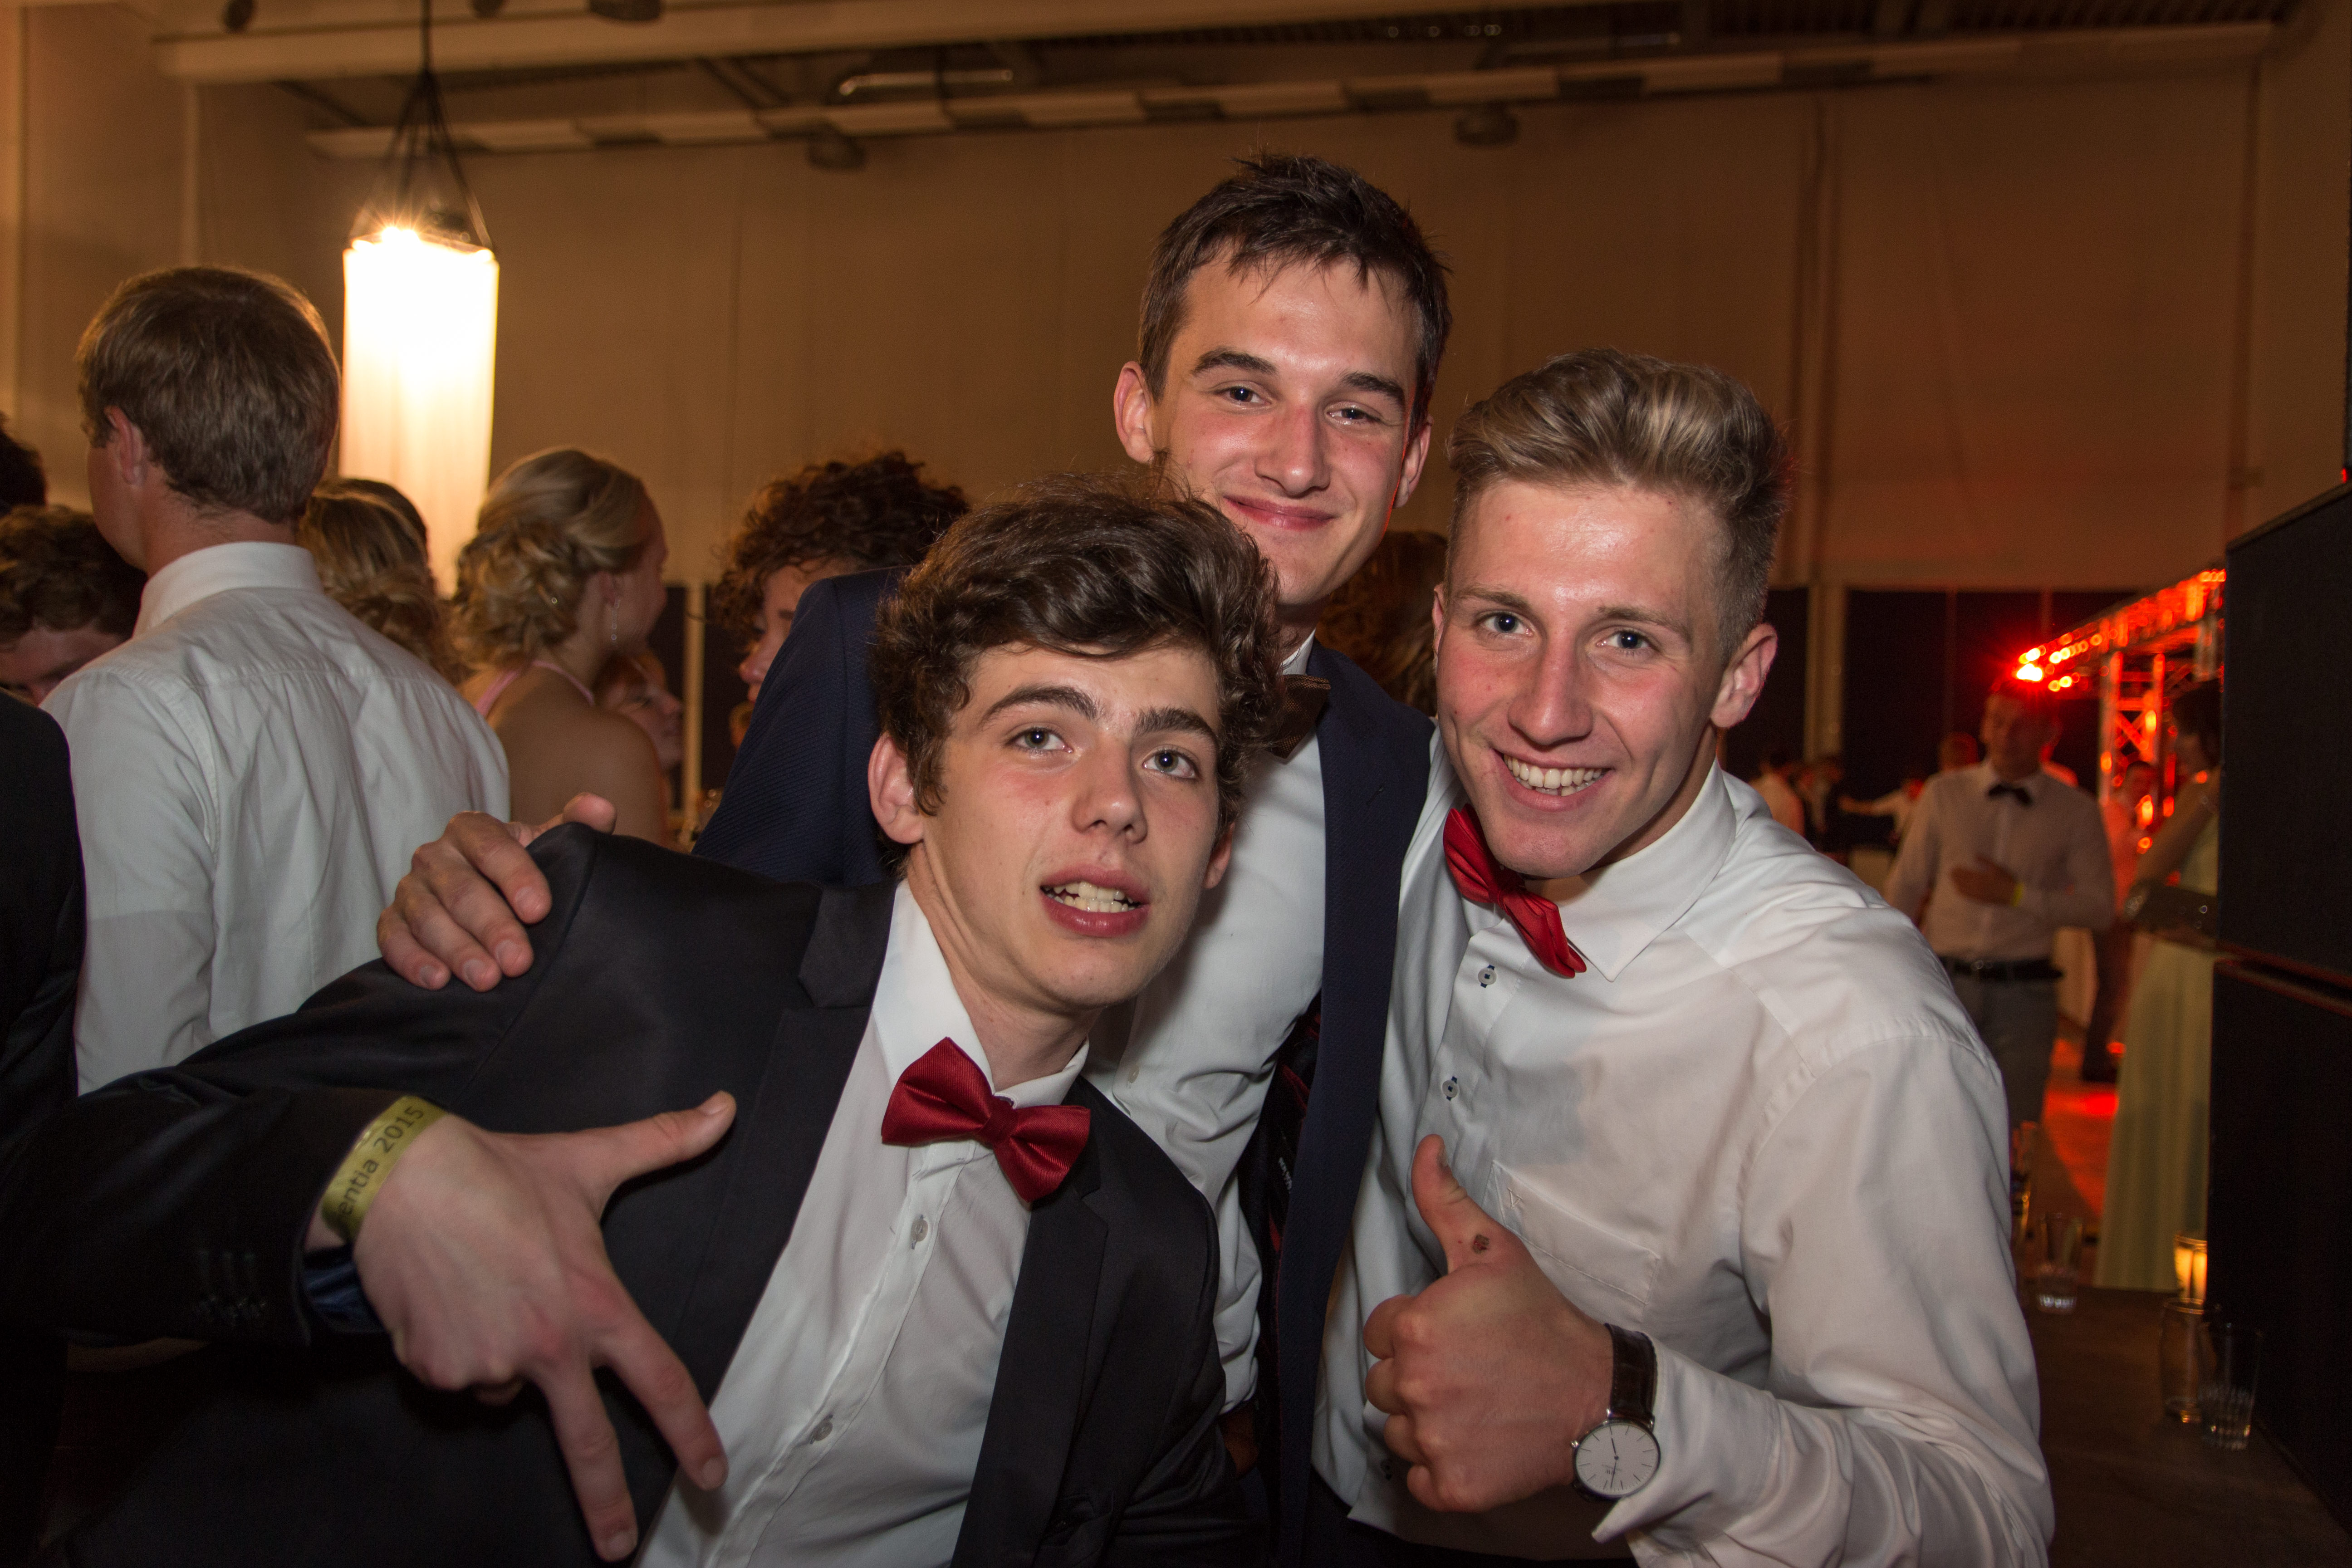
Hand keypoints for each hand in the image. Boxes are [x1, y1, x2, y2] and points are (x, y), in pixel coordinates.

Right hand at [313, 1094, 735, 1560]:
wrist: (400, 1179)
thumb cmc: (499, 1171)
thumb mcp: (588, 1159)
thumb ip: (663, 1142)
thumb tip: (724, 1107)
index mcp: (593, 1305)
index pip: (659, 1380)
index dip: (689, 1432)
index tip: (711, 1476)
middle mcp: (547, 1346)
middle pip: (585, 1442)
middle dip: (605, 1505)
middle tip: (619, 1551)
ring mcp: (490, 1364)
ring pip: (509, 1386)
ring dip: (505, 1356)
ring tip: (487, 1287)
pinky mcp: (437, 1370)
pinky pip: (460, 1377)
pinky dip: (458, 1351)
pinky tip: (450, 1301)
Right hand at [376, 795, 615, 989]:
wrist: (489, 896)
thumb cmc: (524, 872)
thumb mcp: (551, 846)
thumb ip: (577, 826)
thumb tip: (601, 809)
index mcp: (472, 829)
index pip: (492, 847)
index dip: (516, 877)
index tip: (540, 910)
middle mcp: (436, 855)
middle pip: (461, 889)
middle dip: (491, 927)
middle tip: (518, 962)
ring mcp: (410, 888)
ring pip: (427, 917)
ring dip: (457, 950)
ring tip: (486, 980)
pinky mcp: (392, 921)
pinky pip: (393, 939)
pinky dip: (412, 960)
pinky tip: (437, 981)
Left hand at [1362, 1136, 1611, 1512]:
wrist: (1597, 1397)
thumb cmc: (1542, 1321)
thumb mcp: (1494, 1251)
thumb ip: (1444, 1200)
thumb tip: (1423, 1146)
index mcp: (1414, 1328)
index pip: (1380, 1331)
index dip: (1414, 1328)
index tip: (1455, 1333)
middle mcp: (1414, 1385)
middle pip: (1383, 1382)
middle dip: (1416, 1373)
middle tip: (1468, 1368)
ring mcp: (1431, 1440)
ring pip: (1396, 1430)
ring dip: (1424, 1419)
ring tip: (1474, 1402)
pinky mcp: (1450, 1487)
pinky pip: (1416, 1477)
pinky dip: (1439, 1465)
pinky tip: (1474, 1440)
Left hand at [1949, 856, 2019, 905]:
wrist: (2013, 895)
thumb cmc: (2006, 879)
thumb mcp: (1997, 867)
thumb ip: (1985, 861)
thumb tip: (1975, 855)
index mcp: (1981, 877)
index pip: (1966, 873)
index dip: (1959, 871)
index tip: (1954, 868)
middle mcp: (1977, 886)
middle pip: (1962, 881)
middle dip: (1955, 877)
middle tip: (1950, 873)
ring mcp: (1978, 894)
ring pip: (1963, 888)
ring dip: (1956, 883)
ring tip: (1952, 880)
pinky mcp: (1980, 900)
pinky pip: (1968, 896)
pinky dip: (1961, 892)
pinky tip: (1958, 890)